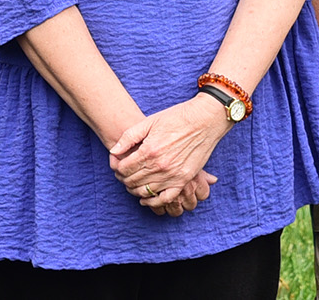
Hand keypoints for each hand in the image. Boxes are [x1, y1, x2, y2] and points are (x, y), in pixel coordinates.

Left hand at [110, 97, 230, 211]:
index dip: (117, 168)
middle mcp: (160, 166)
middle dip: (123, 178)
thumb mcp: (149, 121)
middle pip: (132, 181)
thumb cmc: (177, 117)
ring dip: (135, 189)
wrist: (205, 119)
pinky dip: (153, 201)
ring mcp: (172, 175)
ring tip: (132, 183)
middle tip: (123, 173)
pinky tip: (146, 198)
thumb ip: (129, 137)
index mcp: (149, 150)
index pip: (123, 168)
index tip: (117, 165)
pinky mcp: (184, 179)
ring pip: (145, 191)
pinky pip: (165, 198)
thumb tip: (113, 151)